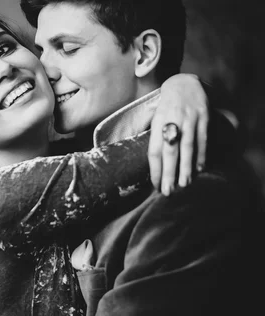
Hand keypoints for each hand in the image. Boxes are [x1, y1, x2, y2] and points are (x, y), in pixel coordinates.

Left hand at [149, 74, 208, 194]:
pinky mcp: (203, 116)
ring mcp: (189, 118)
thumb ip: (155, 138)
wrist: (184, 82)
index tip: (156, 185)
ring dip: (185, 167)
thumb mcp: (155, 119)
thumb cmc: (167, 107)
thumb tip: (154, 165)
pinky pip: (202, 139)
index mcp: (156, 123)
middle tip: (168, 191)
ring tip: (184, 184)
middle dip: (169, 173)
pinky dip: (201, 154)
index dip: (155, 169)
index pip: (153, 150)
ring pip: (187, 147)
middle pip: (169, 151)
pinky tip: (200, 169)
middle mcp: (172, 121)